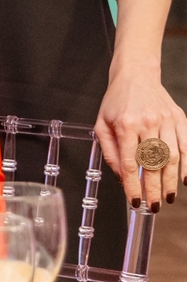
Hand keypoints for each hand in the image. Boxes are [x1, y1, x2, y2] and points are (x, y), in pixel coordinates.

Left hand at [95, 62, 183, 210]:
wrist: (136, 74)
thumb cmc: (117, 101)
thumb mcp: (102, 124)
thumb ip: (110, 152)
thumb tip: (121, 177)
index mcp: (125, 125)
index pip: (130, 163)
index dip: (133, 185)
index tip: (135, 201)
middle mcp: (147, 123)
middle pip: (152, 164)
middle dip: (153, 189)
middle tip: (153, 206)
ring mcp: (166, 120)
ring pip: (172, 158)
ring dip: (170, 181)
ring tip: (167, 198)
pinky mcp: (179, 118)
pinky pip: (186, 146)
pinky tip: (185, 180)